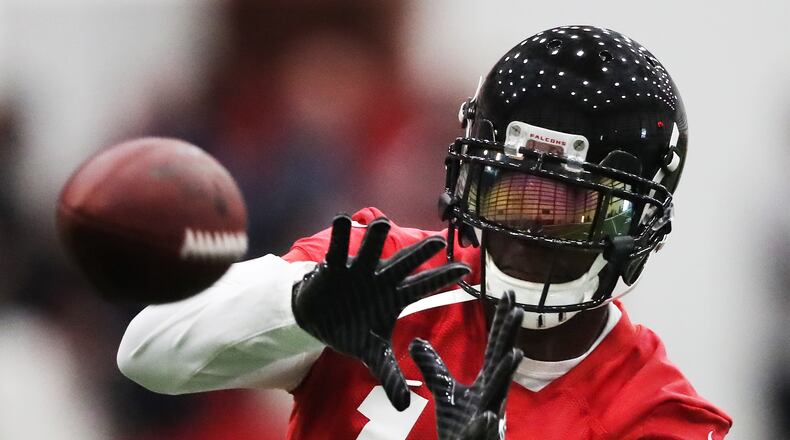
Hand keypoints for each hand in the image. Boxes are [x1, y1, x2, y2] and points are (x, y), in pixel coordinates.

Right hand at [292, 214, 469, 410]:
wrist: (320, 318)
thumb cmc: (353, 329)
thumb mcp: (372, 353)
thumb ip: (388, 374)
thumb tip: (404, 406)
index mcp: (395, 296)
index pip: (424, 286)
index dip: (444, 278)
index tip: (466, 269)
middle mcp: (381, 278)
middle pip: (403, 264)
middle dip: (419, 254)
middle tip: (437, 241)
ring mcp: (359, 270)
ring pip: (371, 252)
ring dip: (376, 239)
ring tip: (383, 223)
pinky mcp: (335, 268)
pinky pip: (338, 250)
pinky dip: (340, 237)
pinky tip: (342, 220)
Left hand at [409, 291, 523, 439]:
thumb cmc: (461, 426)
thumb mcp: (445, 392)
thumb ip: (434, 367)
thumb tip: (416, 342)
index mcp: (489, 381)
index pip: (496, 345)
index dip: (501, 320)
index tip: (507, 293)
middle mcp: (494, 394)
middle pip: (502, 359)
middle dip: (509, 335)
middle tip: (518, 309)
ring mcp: (490, 416)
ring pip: (500, 393)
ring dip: (508, 373)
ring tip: (516, 352)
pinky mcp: (479, 438)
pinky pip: (483, 430)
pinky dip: (486, 424)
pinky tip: (489, 416)